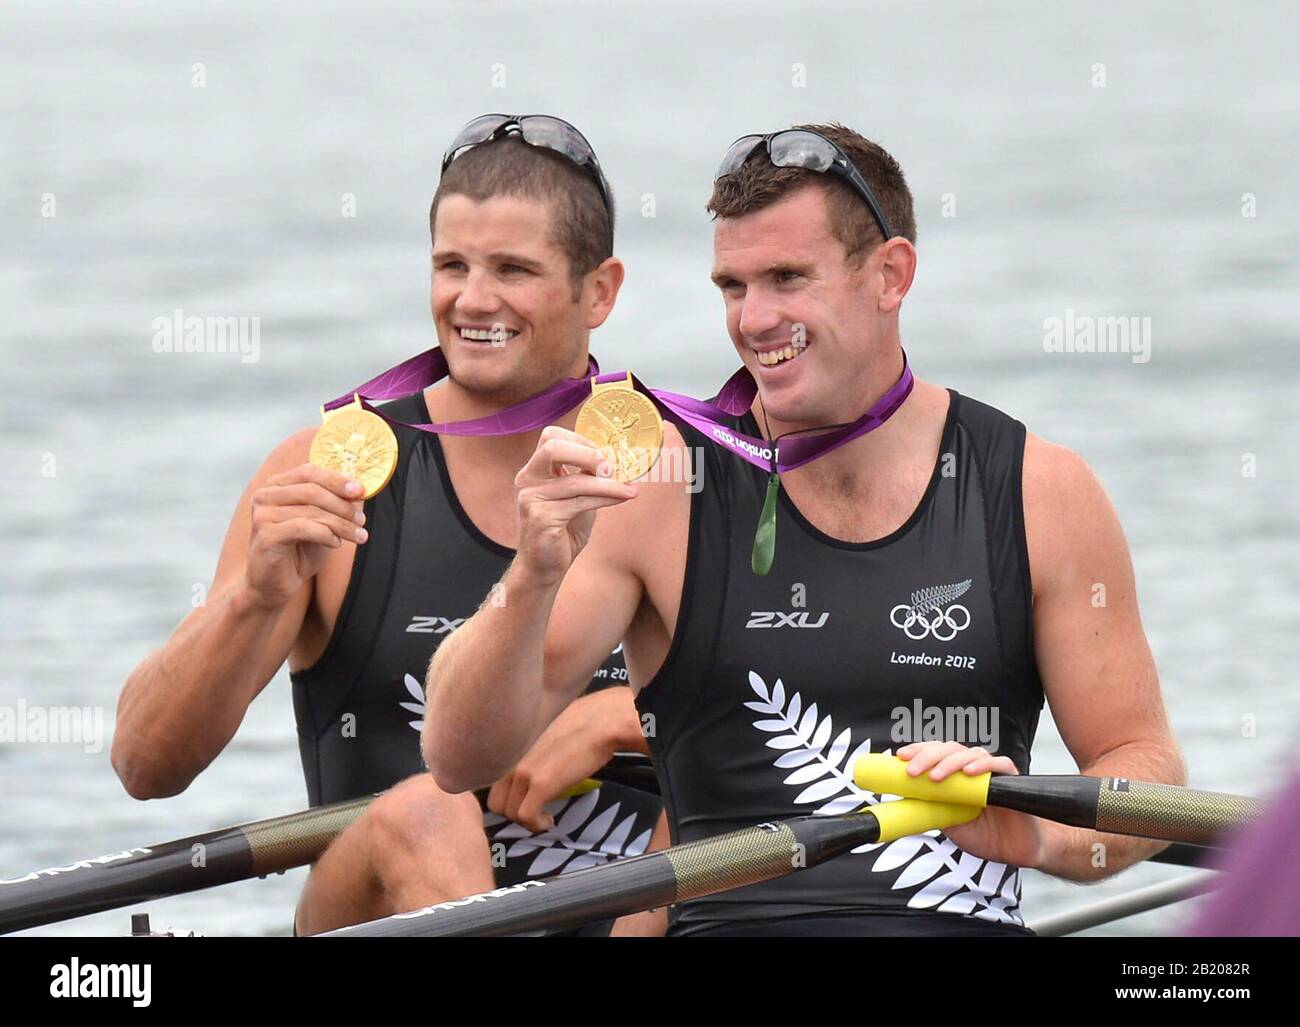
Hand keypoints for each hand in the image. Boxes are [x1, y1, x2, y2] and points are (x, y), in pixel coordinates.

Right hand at [242, 463, 366, 608]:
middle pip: (313, 489)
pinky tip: (336, 544)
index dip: (337, 479)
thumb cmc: (298, 552)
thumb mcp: (321, 523)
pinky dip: (326, 535)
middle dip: (343, 505)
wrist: (274, 585)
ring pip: (312, 510)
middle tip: (362, 520)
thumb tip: (359, 489)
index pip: (309, 472)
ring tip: (359, 536)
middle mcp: (265, 496)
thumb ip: (334, 504)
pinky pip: (304, 528)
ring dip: (341, 524)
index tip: (361, 490)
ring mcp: (262, 515)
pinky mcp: (266, 535)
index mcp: (276, 486)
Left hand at [486, 690, 624, 831]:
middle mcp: (510, 758)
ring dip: (527, 821)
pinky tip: (549, 820)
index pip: (491, 782)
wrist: (601, 722)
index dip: (508, 796)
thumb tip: (530, 766)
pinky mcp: (541, 784)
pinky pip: (525, 817)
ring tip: (544, 816)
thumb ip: (528, 751)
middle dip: (514, 813)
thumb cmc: (581, 723)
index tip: (524, 800)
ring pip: (509, 812)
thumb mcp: (542, 734)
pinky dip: (536, 825)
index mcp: (510, 746)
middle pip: (495, 801)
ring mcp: (524, 771)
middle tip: (534, 811)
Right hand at [513, 426, 636, 586]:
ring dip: (607, 483)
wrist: (544, 567)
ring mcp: (530, 497)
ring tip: (629, 486)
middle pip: (553, 448)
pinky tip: (621, 498)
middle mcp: (527, 479)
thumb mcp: (577, 497)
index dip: (581, 439)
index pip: (551, 437)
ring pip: (574, 481)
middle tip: (614, 462)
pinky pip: (579, 502)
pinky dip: (605, 499)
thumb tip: (617, 457)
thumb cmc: (562, 531)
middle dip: (588, 452)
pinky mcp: (540, 517)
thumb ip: (588, 477)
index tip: (607, 451)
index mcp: (534, 469)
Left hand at [895, 741, 1046, 869]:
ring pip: (970, 754)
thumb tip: (905, 800)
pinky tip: (969, 773)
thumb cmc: (984, 834)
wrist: (1016, 850)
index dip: (918, 751)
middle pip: (949, 750)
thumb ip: (932, 808)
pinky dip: (982, 765)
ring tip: (936, 777)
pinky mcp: (1012, 779)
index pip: (935, 754)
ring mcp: (992, 772)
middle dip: (927, 757)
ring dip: (950, 762)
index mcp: (955, 776)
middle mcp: (972, 769)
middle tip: (912, 771)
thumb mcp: (950, 823)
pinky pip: (999, 764)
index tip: (900, 757)